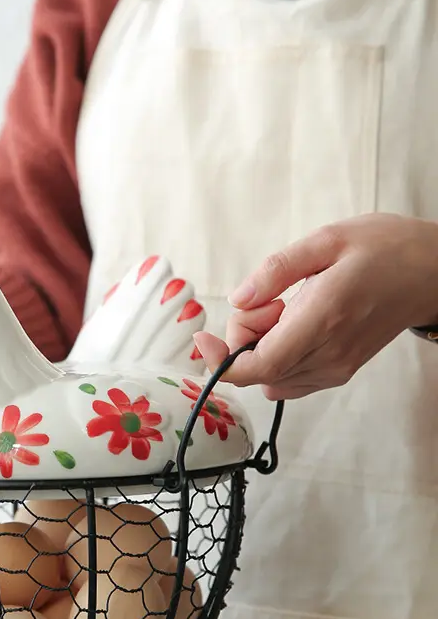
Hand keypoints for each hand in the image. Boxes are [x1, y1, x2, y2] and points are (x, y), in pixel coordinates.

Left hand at [192, 213, 437, 400]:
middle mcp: (329, 353)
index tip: (203, 339)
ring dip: (261, 346)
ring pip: (270, 376)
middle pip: (258, 369)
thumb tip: (238, 299)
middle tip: (271, 299)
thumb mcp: (327, 240)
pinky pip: (288, 378)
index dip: (221, 361)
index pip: (259, 365)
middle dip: (244, 336)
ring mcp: (336, 368)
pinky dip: (277, 356)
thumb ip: (277, 270)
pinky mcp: (339, 372)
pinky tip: (295, 325)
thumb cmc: (384, 249)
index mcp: (324, 319)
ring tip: (289, 307)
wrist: (432, 273)